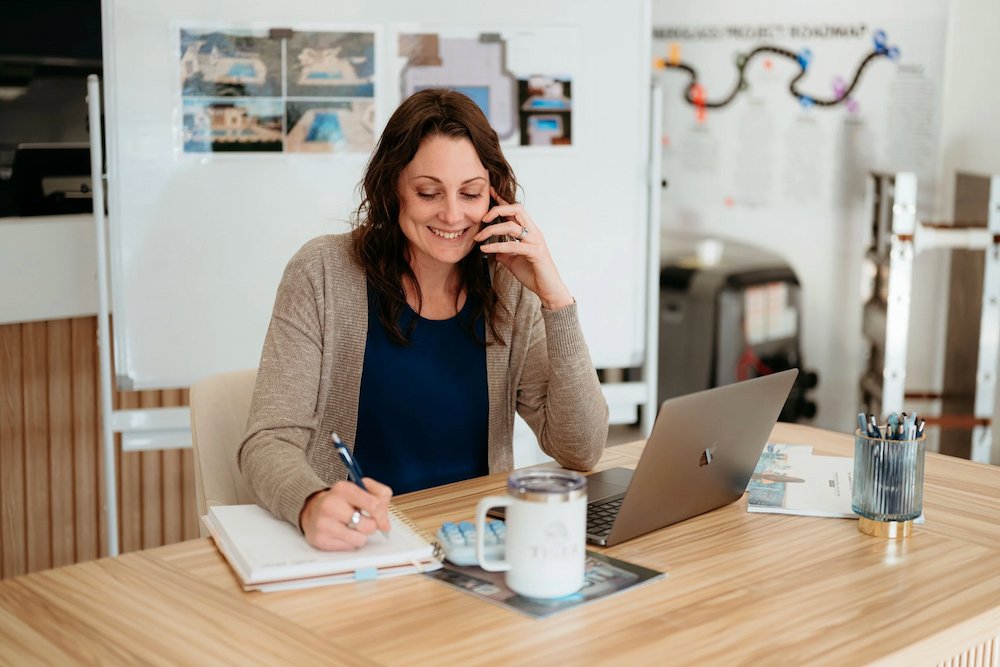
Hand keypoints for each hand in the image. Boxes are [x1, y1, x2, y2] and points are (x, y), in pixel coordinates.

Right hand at [299, 477, 392, 550]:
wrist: (313, 509)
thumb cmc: (342, 501)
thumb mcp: (362, 489)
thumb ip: (380, 496)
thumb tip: (385, 523)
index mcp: (343, 488)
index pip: (374, 505)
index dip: (382, 516)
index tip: (383, 521)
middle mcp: (331, 504)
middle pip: (369, 526)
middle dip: (371, 526)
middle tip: (363, 522)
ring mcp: (323, 523)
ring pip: (360, 539)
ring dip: (360, 536)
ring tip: (352, 528)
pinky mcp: (319, 539)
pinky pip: (348, 548)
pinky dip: (349, 543)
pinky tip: (342, 534)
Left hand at [474, 188, 574, 309]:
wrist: (548, 290)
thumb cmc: (533, 274)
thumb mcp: (513, 260)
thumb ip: (503, 252)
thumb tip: (490, 248)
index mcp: (529, 232)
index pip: (516, 211)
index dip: (502, 200)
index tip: (490, 192)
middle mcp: (534, 232)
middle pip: (516, 209)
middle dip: (498, 209)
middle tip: (482, 218)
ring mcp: (535, 242)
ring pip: (512, 226)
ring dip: (492, 230)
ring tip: (478, 238)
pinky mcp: (535, 253)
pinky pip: (513, 245)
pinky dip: (497, 245)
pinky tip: (486, 249)